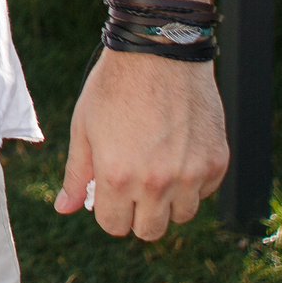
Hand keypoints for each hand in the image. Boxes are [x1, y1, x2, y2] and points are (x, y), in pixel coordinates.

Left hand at [54, 51, 228, 239]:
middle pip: (150, 230)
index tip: (111, 193)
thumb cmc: (115, 86)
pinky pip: (205, 191)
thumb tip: (65, 208)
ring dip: (169, 199)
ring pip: (182, 215)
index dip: (110, 211)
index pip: (115, 226)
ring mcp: (191, 174)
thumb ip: (77, 174)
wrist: (159, 52)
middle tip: (134, 183)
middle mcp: (156, 183)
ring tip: (158, 163)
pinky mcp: (217, 162)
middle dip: (138, 213)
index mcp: (117, 176)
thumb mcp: (84, 128)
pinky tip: (180, 149)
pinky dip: (194, 180)